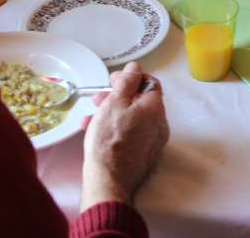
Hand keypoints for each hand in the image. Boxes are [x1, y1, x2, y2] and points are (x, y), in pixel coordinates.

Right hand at [82, 63, 169, 207]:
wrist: (108, 181)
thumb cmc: (109, 140)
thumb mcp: (114, 103)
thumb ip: (126, 82)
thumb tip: (135, 67)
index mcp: (155, 108)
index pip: (150, 83)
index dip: (130, 78)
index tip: (113, 81)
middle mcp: (159, 124)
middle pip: (139, 101)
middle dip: (117, 97)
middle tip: (98, 99)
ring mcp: (152, 142)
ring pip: (132, 118)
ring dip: (111, 113)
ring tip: (90, 118)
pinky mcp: (143, 156)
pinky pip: (131, 135)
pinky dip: (115, 129)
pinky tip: (95, 133)